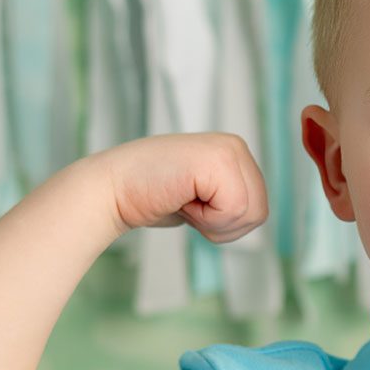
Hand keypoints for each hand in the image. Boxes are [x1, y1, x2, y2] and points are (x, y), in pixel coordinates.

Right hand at [93, 131, 269, 241]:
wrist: (111, 190)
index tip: (191, 204)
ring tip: (183, 197)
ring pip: (248, 213)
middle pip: (259, 213)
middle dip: (221, 224)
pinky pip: (234, 210)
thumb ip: (228, 199)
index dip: (223, 223)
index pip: (258, 210)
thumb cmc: (149, 196)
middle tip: (186, 202)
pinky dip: (205, 218)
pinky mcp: (218, 160)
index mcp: (235, 153)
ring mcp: (229, 150)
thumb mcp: (201, 197)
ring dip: (211, 221)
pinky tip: (181, 196)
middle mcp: (236, 146)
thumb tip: (256, 214)